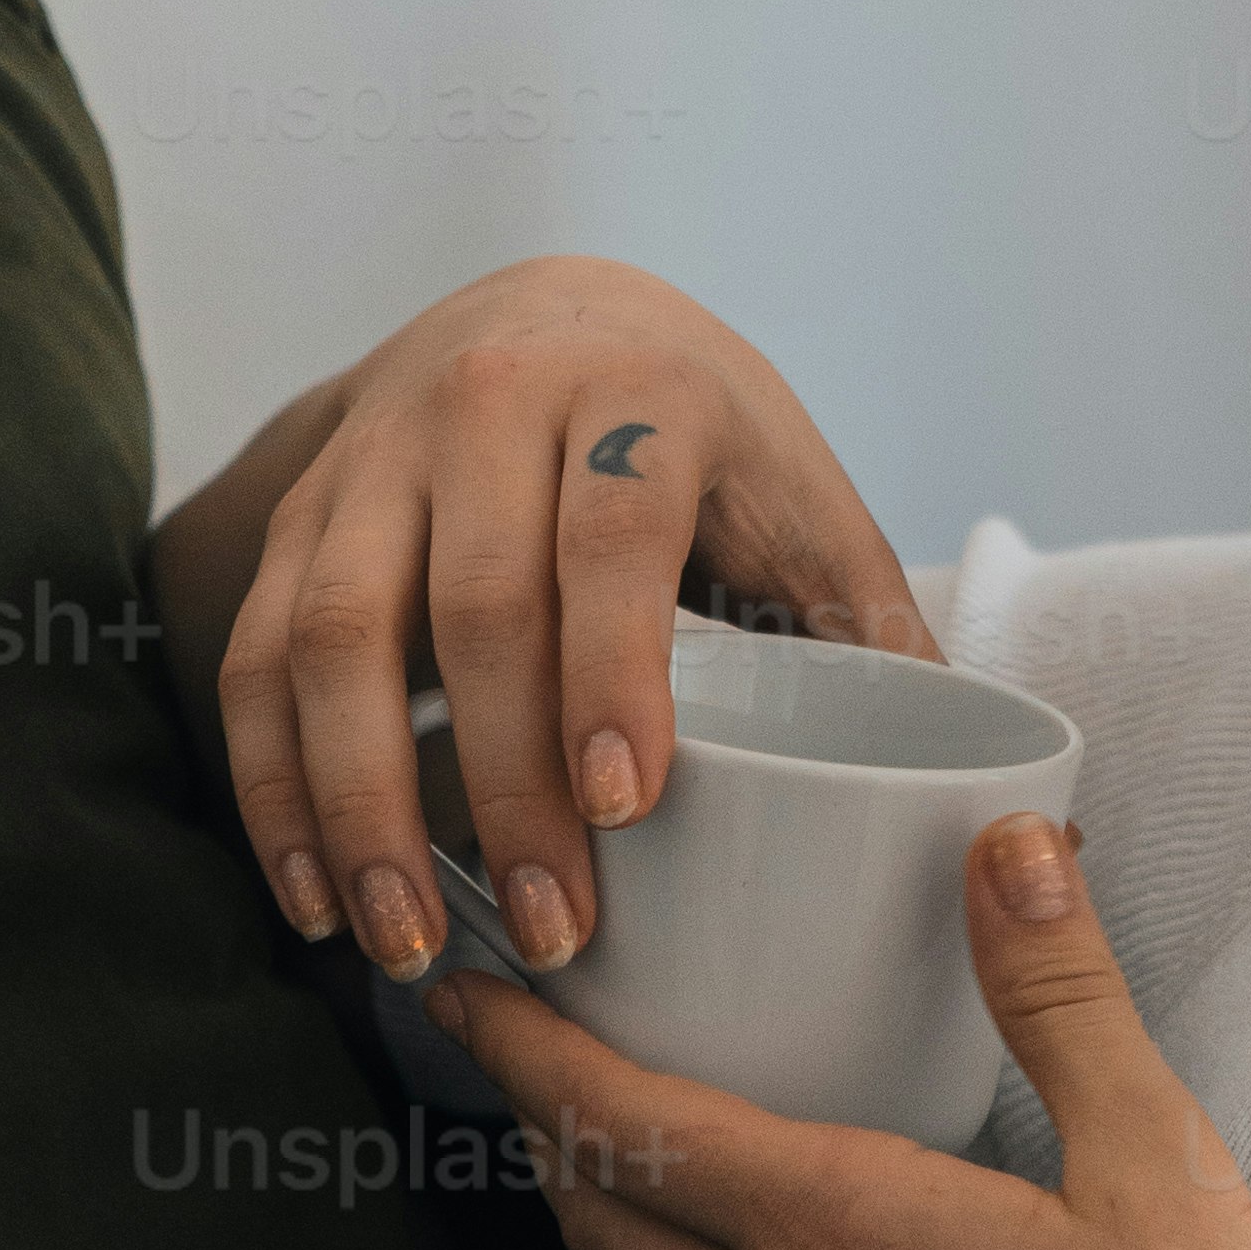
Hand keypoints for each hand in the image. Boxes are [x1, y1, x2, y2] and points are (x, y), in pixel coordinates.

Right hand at [210, 261, 925, 979]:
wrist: (547, 309)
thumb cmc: (699, 434)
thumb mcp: (798, 492)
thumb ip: (871, 626)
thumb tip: (993, 800)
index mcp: (638, 393)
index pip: (611, 536)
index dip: (611, 671)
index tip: (623, 806)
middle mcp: (487, 405)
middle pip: (470, 604)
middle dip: (502, 782)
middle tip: (549, 925)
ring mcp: (374, 458)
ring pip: (331, 636)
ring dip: (358, 804)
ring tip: (401, 940)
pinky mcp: (298, 511)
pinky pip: (257, 654)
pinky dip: (275, 783)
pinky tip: (316, 891)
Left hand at [421, 832, 1250, 1249]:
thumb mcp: (1157, 1161)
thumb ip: (1063, 996)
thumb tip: (1010, 848)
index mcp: (837, 1232)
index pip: (616, 1120)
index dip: (521, 1047)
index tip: (462, 992)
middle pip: (599, 1225)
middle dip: (549, 1134)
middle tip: (543, 1071)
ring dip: (629, 1247)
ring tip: (654, 1188)